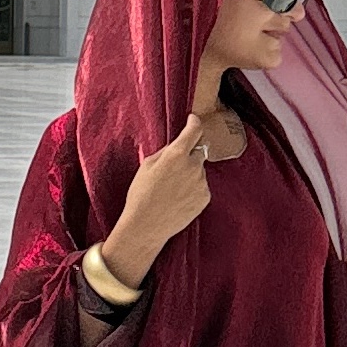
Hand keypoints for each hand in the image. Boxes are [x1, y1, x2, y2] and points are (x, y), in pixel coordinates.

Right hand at [100, 114, 212, 288]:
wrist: (146, 226)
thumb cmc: (141, 195)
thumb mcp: (147, 165)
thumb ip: (166, 152)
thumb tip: (177, 145)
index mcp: (177, 154)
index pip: (194, 130)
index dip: (194, 122)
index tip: (192, 120)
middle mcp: (193, 166)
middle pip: (199, 149)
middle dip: (190, 153)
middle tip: (175, 166)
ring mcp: (202, 183)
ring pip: (199, 170)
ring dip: (190, 173)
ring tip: (172, 189)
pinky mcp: (205, 198)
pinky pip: (201, 186)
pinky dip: (193, 188)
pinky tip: (178, 198)